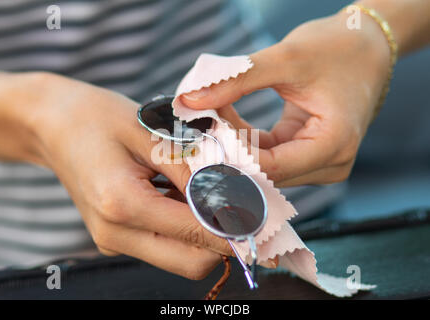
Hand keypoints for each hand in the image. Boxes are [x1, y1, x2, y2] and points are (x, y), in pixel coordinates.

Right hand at [11, 72, 233, 279]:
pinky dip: (185, 228)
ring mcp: (113, 240)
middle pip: (190, 262)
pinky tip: (187, 195)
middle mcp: (115, 234)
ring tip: (212, 193)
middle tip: (244, 208)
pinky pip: (163, 244)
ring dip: (205, 234)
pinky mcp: (116, 237)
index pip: (195, 235)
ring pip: (180, 258)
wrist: (53, 124)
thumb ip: (190, 168)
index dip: (235, 230)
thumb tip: (231, 196)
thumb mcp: (149, 131)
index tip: (263, 219)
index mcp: (121, 204)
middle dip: (224, 240)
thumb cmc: (97, 117)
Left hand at [180, 12, 390, 186]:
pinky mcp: (307, 154)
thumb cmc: (336, 48)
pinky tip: (227, 114)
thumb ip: (236, 80)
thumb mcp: (284, 60)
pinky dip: (245, 138)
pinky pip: (268, 155)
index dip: (230, 156)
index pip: (270, 168)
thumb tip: (189, 100)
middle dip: (228, 149)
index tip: (198, 135)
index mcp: (334, 145)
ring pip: (263, 167)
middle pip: (266, 173)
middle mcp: (331, 164)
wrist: (365, 45)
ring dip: (235, 143)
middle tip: (197, 121)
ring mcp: (320, 163)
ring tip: (212, 111)